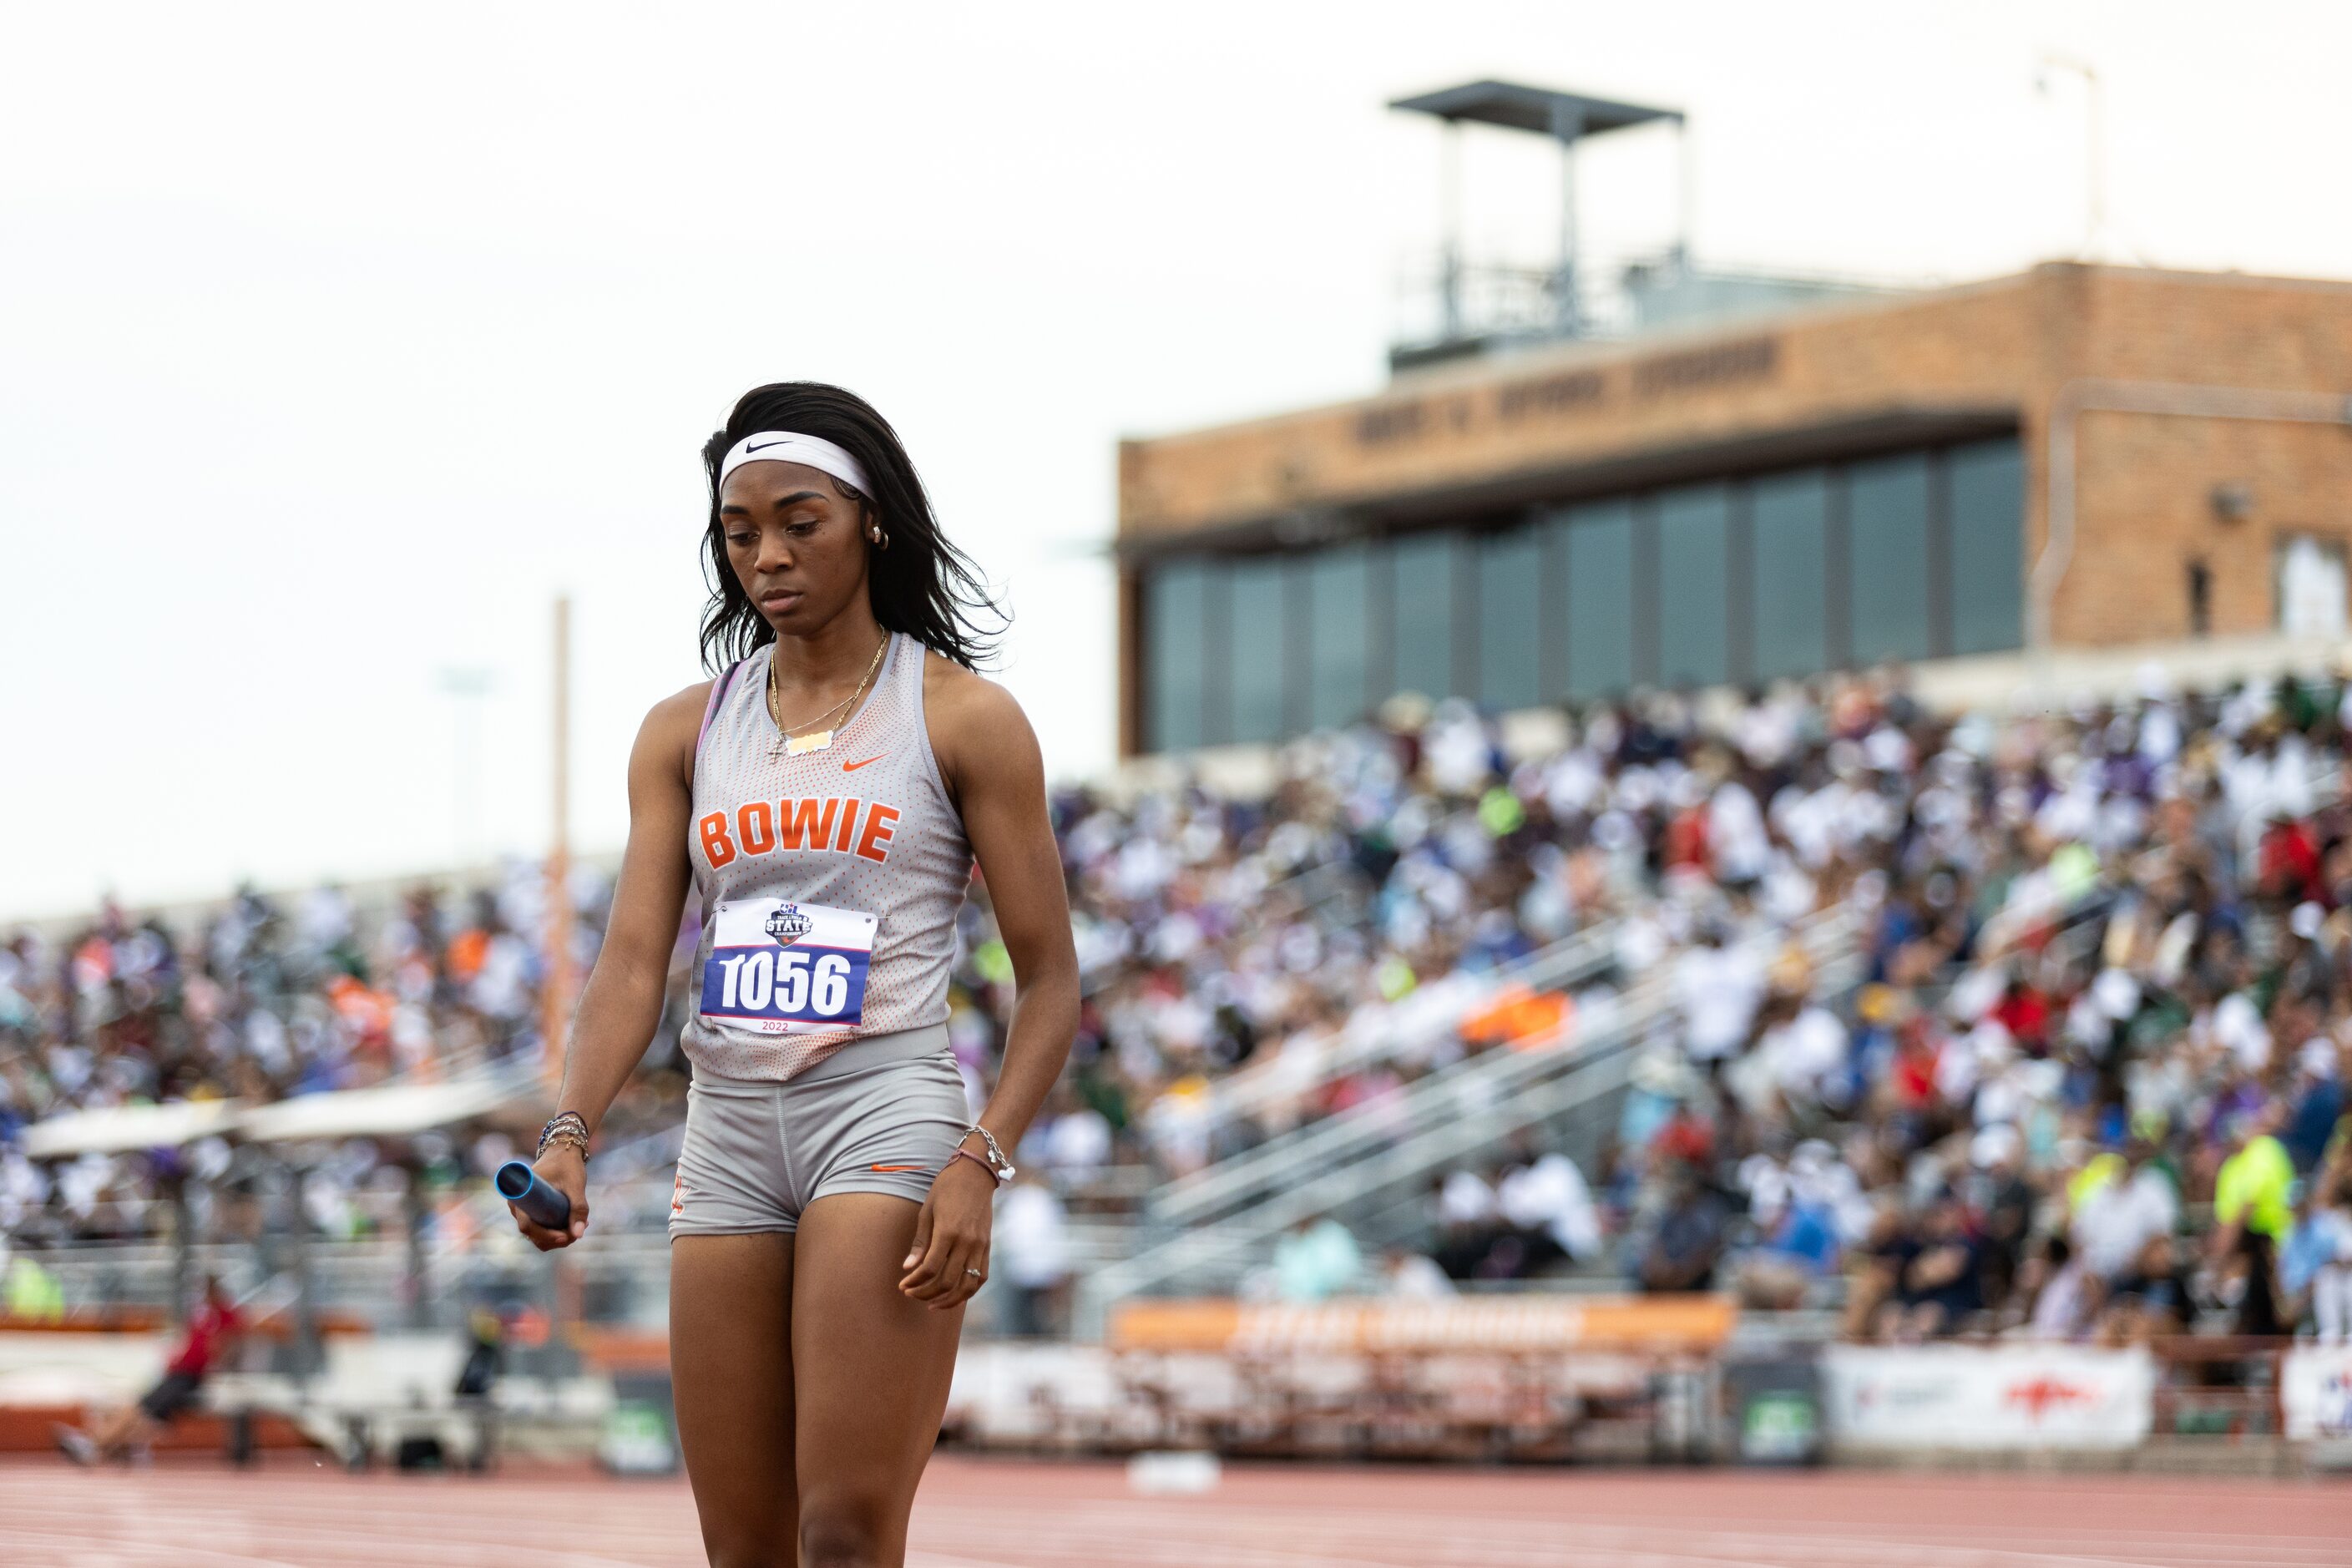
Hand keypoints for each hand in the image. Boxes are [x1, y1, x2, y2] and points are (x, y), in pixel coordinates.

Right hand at [512, 1146, 588, 1250]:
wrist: (563, 1151)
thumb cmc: (567, 1165)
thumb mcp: (575, 1185)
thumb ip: (579, 1208)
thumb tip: (579, 1235)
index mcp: (520, 1196)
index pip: (527, 1227)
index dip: (545, 1236)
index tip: (566, 1236)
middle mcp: (518, 1207)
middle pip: (534, 1235)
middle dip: (557, 1238)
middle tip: (580, 1229)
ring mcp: (525, 1211)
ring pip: (539, 1235)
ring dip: (560, 1236)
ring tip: (583, 1223)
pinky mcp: (533, 1212)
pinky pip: (542, 1230)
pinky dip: (558, 1231)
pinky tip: (576, 1223)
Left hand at [898, 1157, 994, 1308]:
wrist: (976, 1173)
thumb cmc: (946, 1188)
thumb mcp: (927, 1211)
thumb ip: (920, 1242)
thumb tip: (908, 1268)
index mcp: (948, 1232)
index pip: (929, 1268)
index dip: (914, 1281)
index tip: (903, 1285)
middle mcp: (967, 1242)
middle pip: (947, 1281)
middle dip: (925, 1293)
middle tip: (911, 1293)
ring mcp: (980, 1246)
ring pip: (967, 1286)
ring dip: (949, 1300)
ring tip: (932, 1303)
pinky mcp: (987, 1247)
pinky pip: (981, 1277)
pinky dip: (968, 1291)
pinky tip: (955, 1295)